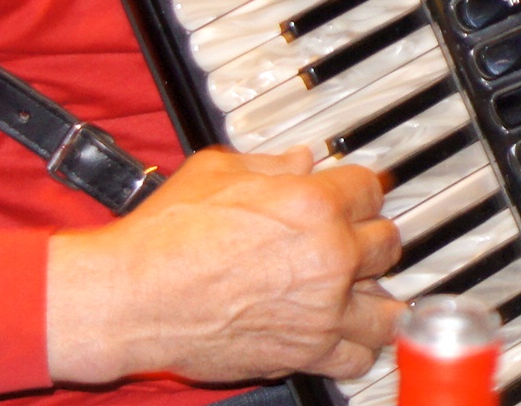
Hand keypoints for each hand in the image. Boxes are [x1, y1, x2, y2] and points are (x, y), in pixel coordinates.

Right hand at [45, 147, 401, 384]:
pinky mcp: (304, 354)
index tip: (355, 196)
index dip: (360, 189)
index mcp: (313, 205)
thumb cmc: (165, 236)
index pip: (371, 188)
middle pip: (387, 244)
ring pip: (387, 308)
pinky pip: (358, 358)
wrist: (133, 298)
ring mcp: (321, 311)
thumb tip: (300, 160)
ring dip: (379, 297)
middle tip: (356, 240)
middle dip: (371, 238)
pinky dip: (358, 349)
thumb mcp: (217, 173)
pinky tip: (349, 336)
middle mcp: (329, 257)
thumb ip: (270, 166)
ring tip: (369, 293)